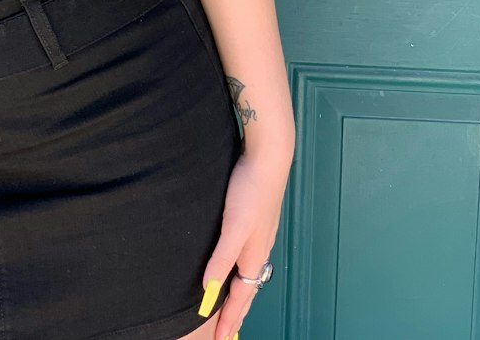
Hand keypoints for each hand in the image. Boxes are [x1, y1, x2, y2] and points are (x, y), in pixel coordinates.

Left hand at [201, 144, 292, 338]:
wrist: (269, 157)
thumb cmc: (252, 190)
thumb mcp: (234, 227)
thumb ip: (222, 259)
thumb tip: (210, 290)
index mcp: (254, 255)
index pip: (241, 297)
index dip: (230, 318)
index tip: (222, 338)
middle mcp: (259, 249)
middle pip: (247, 290)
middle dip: (237, 313)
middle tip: (227, 334)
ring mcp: (259, 235)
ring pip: (248, 274)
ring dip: (239, 295)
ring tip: (231, 308)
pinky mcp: (255, 221)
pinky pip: (247, 258)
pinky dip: (240, 273)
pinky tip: (235, 266)